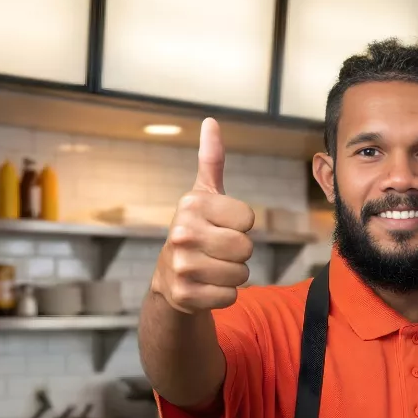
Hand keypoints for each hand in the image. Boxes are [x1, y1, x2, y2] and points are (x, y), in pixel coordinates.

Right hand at [151, 118, 253, 313]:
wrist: (169, 278)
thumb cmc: (196, 230)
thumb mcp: (203, 195)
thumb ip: (211, 160)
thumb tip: (211, 121)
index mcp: (191, 205)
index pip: (249, 220)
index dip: (242, 226)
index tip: (222, 226)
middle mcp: (182, 234)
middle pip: (246, 248)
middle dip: (240, 253)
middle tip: (218, 250)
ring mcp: (181, 266)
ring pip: (241, 274)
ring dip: (234, 274)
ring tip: (212, 268)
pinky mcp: (185, 295)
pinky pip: (230, 296)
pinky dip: (224, 294)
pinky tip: (207, 286)